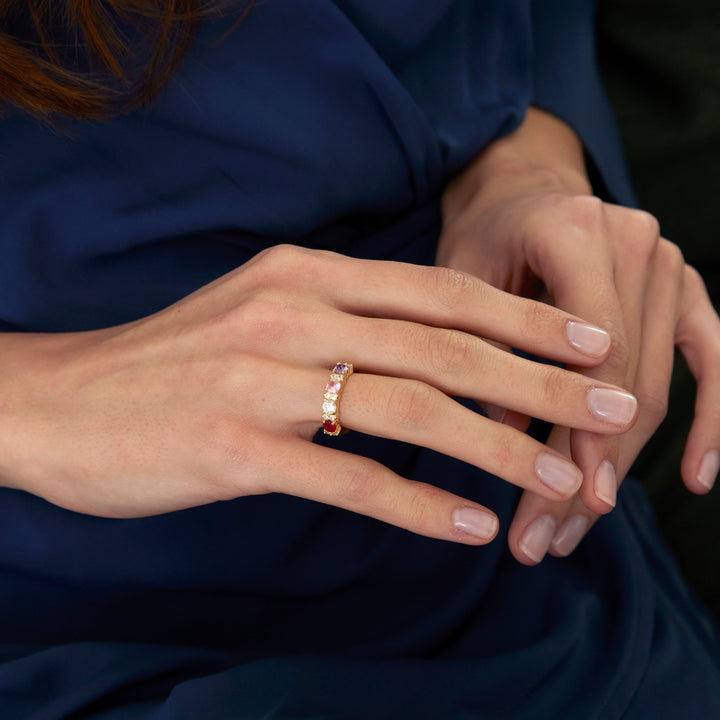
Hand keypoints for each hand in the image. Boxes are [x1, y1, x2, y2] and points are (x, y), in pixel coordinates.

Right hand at [0, 244, 635, 543]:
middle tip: (611, 405)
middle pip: (442, 347)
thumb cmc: (173, 358)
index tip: (588, 344)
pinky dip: (415, 505)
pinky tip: (468, 526)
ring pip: (407, 410)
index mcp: (303, 274)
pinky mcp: (233, 446)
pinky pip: (345, 477)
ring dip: (494, 447)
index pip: (438, 292)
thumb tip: (426, 349)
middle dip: (537, 378)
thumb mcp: (262, 311)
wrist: (63, 399)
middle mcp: (290, 314)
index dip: (521, 318)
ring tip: (560, 477)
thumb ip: (340, 318)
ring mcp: (260, 379)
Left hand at [438, 124, 719, 561]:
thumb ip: (486, 355)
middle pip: (624, 380)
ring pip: (657, 386)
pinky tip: (696, 476)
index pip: (591, 350)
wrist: (520, 191)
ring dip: (623, 463)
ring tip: (582, 525)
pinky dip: (709, 419)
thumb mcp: (460, 287)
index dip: (581, 431)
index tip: (562, 502)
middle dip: (589, 466)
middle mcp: (634, 243)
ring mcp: (668, 266)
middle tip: (549, 535)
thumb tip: (505, 448)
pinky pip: (712, 360)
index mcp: (574, 230)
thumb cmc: (480, 239)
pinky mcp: (685, 290)